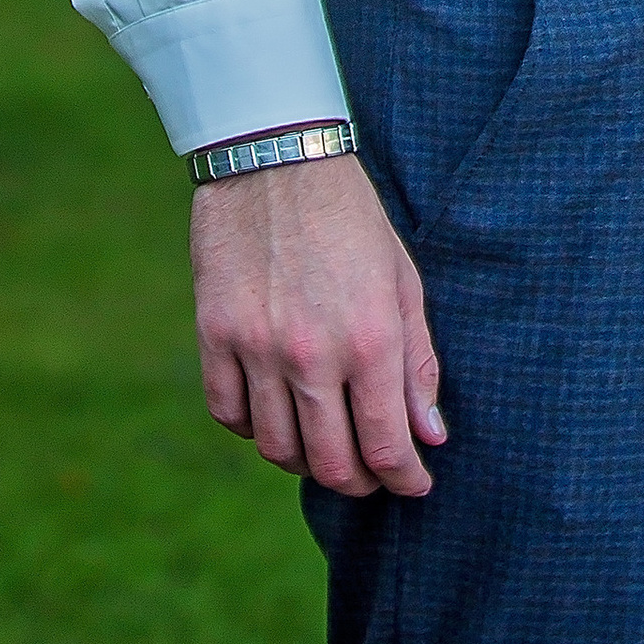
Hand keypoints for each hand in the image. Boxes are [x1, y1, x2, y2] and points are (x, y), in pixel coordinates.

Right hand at [191, 149, 445, 499]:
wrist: (275, 158)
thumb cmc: (351, 219)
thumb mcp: (402, 280)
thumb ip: (417, 363)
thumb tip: (429, 436)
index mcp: (369, 337)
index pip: (386, 446)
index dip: (404, 479)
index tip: (414, 484)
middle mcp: (312, 353)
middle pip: (332, 463)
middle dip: (361, 482)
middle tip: (373, 474)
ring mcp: (257, 348)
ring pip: (278, 450)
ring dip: (307, 461)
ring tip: (326, 445)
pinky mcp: (214, 336)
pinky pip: (230, 416)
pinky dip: (254, 429)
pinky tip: (276, 414)